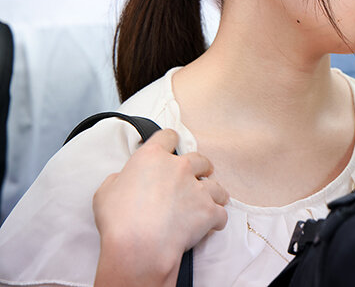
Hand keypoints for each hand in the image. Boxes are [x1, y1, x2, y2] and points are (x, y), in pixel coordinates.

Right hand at [93, 129, 228, 286]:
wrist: (140, 246)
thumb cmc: (118, 221)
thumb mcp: (105, 192)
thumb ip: (118, 179)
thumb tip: (123, 180)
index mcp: (153, 157)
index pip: (168, 136)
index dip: (170, 141)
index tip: (172, 147)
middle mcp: (179, 167)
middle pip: (199, 159)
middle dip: (200, 167)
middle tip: (197, 177)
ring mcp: (197, 188)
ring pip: (216, 185)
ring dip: (214, 193)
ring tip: (211, 201)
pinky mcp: (209, 210)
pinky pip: (221, 212)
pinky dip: (217, 219)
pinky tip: (212, 224)